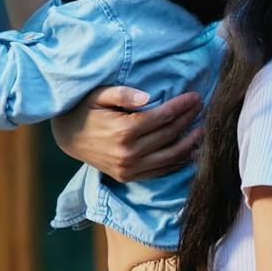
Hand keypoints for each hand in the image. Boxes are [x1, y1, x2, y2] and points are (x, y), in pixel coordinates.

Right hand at [52, 86, 202, 182]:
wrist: (68, 137)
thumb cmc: (85, 110)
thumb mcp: (98, 94)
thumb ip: (122, 93)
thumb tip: (148, 97)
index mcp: (123, 130)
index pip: (163, 117)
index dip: (182, 106)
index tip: (196, 97)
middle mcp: (129, 153)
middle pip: (170, 135)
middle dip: (189, 119)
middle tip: (202, 107)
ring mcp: (129, 168)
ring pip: (170, 156)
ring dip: (190, 143)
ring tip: (203, 129)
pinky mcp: (129, 177)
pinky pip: (161, 171)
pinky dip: (178, 162)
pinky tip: (189, 151)